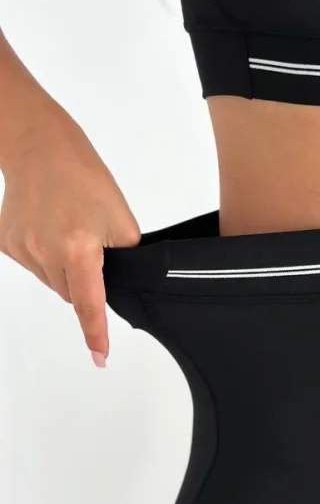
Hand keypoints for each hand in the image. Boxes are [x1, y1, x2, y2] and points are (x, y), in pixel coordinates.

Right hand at [0, 106, 140, 365]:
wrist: (37, 145)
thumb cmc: (83, 176)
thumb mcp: (121, 220)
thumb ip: (124, 260)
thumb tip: (118, 288)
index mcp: (78, 249)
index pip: (89, 304)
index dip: (96, 333)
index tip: (100, 358)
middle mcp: (45, 253)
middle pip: (71, 293)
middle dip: (85, 280)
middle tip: (89, 244)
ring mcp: (21, 249)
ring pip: (53, 281)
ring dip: (64, 267)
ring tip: (68, 228)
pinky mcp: (6, 242)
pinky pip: (34, 265)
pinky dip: (45, 254)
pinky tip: (47, 226)